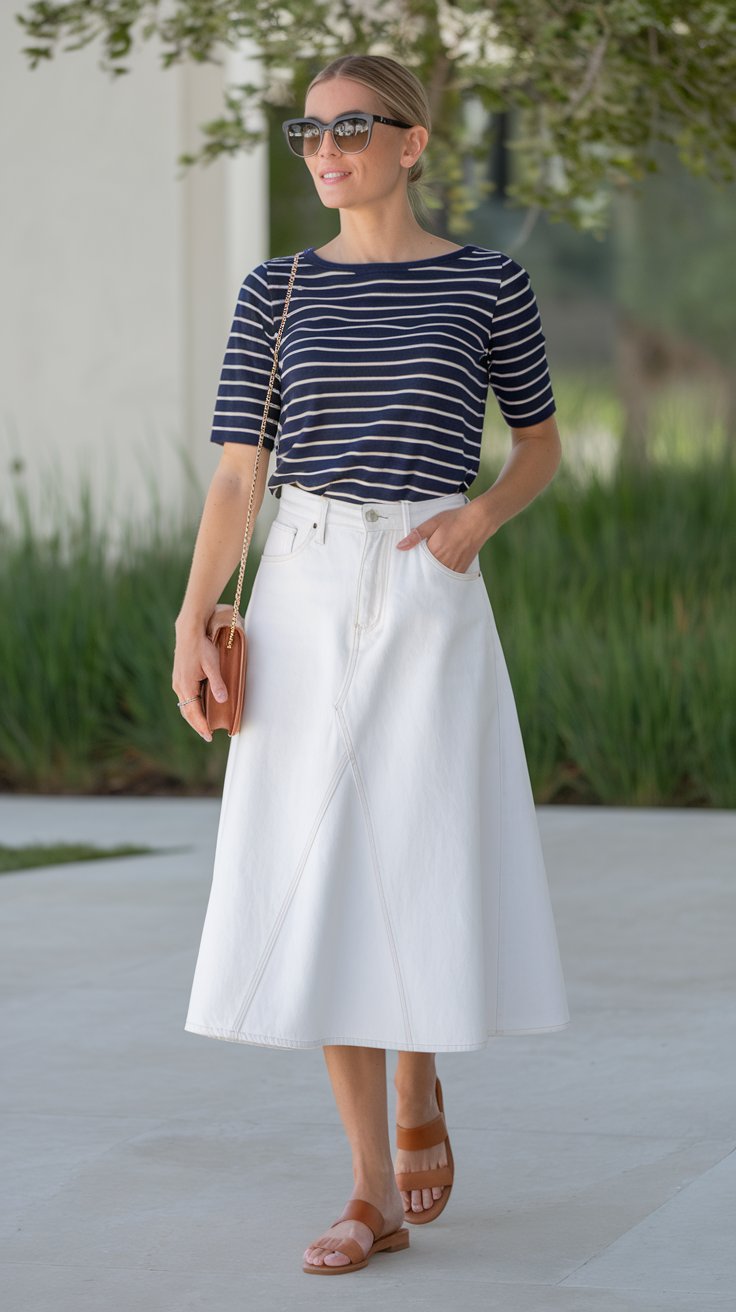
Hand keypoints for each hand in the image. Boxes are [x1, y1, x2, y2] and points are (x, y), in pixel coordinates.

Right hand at [172, 624, 228, 742]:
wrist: (189, 631)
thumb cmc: (202, 647)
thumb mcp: (212, 665)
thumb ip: (217, 683)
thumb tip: (223, 701)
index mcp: (186, 686)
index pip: (194, 712)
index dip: (202, 726)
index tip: (209, 737)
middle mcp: (179, 686)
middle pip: (187, 712)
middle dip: (197, 725)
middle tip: (207, 736)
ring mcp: (178, 682)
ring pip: (185, 705)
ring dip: (193, 716)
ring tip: (203, 725)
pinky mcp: (179, 677)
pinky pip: (185, 697)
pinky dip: (191, 706)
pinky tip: (198, 707)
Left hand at [395, 504, 485, 573]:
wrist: (479, 520)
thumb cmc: (455, 519)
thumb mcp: (433, 522)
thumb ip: (416, 535)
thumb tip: (400, 547)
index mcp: (435, 550)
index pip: (418, 565)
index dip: (412, 567)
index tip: (407, 569)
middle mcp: (444, 561)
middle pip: (428, 573)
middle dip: (421, 574)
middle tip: (415, 575)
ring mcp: (455, 566)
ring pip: (439, 577)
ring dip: (433, 576)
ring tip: (428, 574)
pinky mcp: (463, 567)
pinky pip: (450, 577)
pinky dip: (444, 576)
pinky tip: (440, 572)